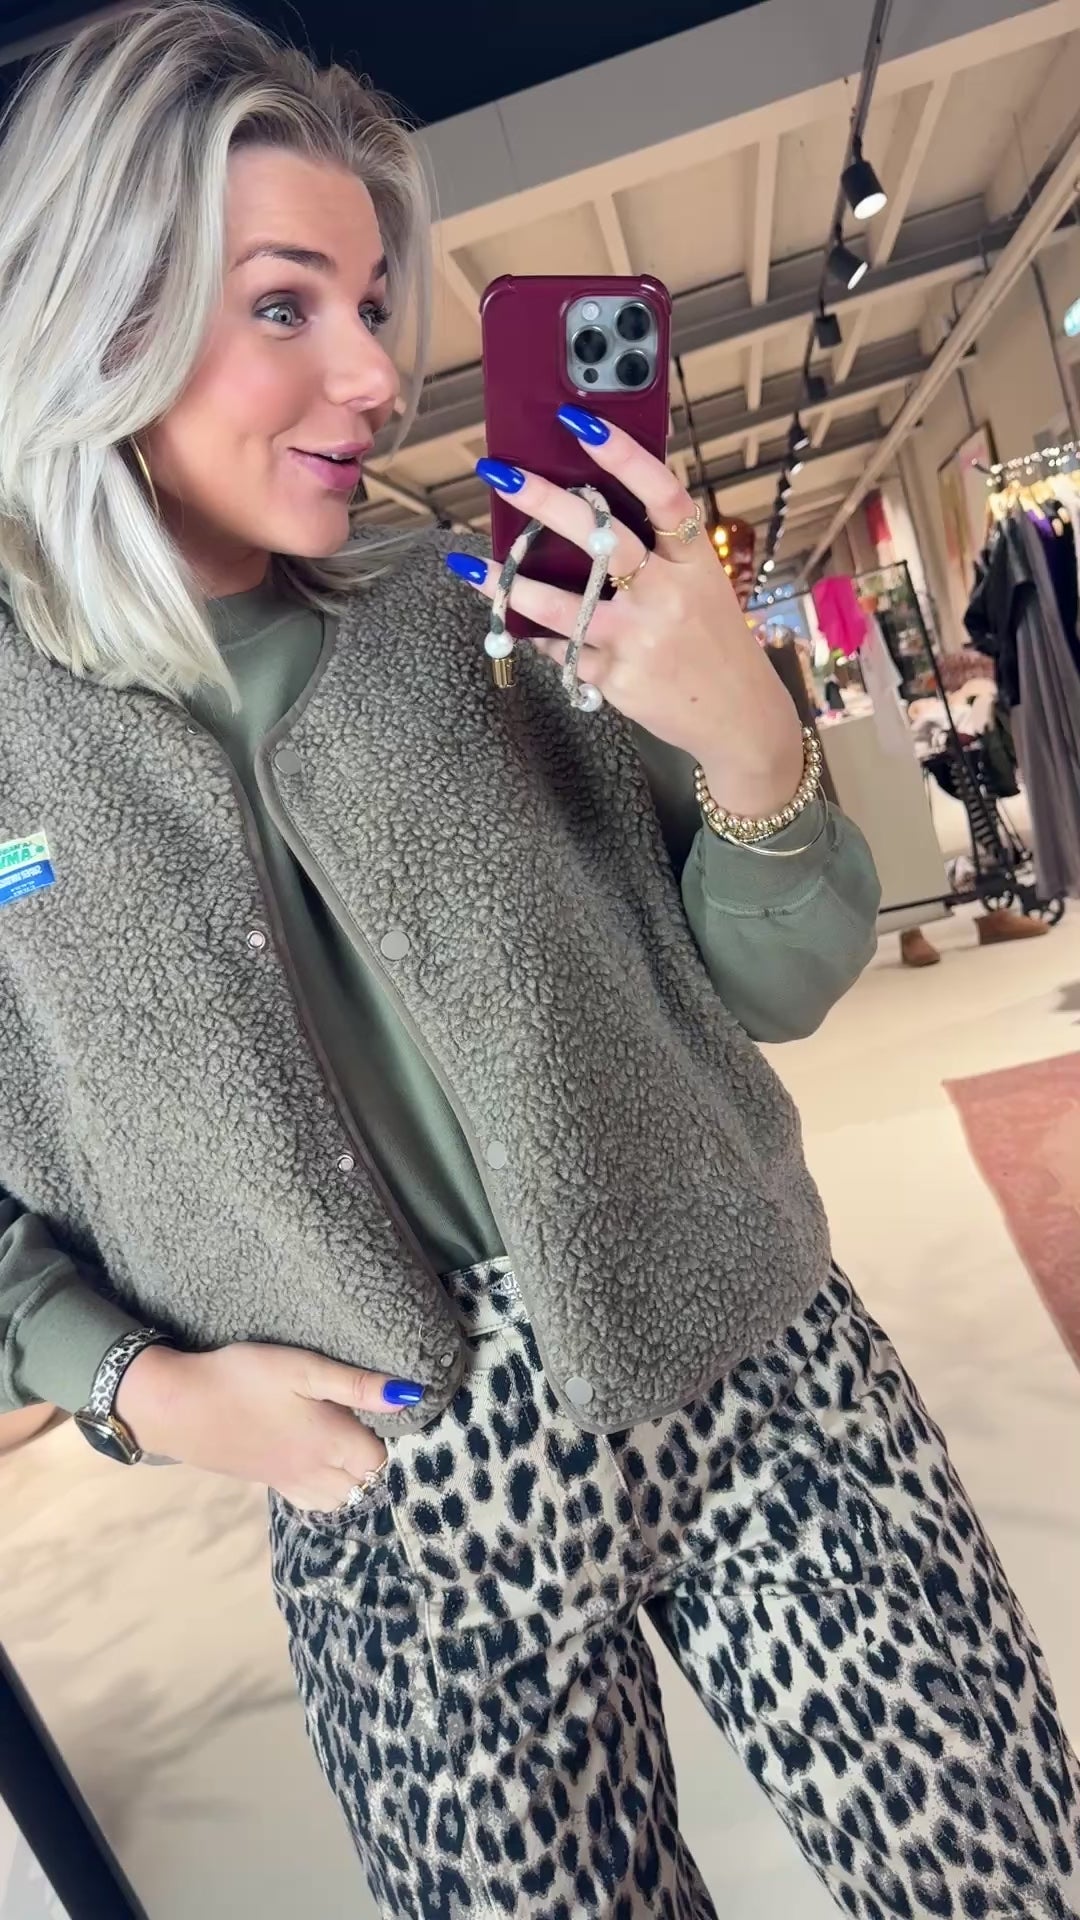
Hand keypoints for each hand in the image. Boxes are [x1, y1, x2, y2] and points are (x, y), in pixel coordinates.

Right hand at [116, 1342, 422, 1509]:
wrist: (178, 1407)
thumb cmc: (243, 1379)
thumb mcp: (304, 1368)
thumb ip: (358, 1384)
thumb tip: (412, 1395)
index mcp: (331, 1444)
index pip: (381, 1460)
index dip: (389, 1438)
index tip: (383, 1413)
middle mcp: (315, 1472)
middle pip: (364, 1485)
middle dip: (373, 1464)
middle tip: (367, 1426)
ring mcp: (288, 1482)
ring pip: (338, 1500)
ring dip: (351, 1481)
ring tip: (346, 1445)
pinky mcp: (266, 1481)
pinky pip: (310, 1501)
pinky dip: (324, 1491)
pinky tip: (316, 1463)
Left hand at [449, 410, 804, 821]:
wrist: (740, 720)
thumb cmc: (714, 642)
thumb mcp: (702, 587)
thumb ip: (659, 552)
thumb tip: (590, 508)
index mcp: (694, 562)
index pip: (661, 495)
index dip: (623, 456)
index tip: (579, 422)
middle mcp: (667, 596)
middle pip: (600, 540)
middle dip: (544, 502)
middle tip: (499, 473)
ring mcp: (639, 639)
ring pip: (561, 605)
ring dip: (508, 583)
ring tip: (467, 565)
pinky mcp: (617, 678)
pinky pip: (561, 650)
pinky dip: (536, 635)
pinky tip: (512, 621)